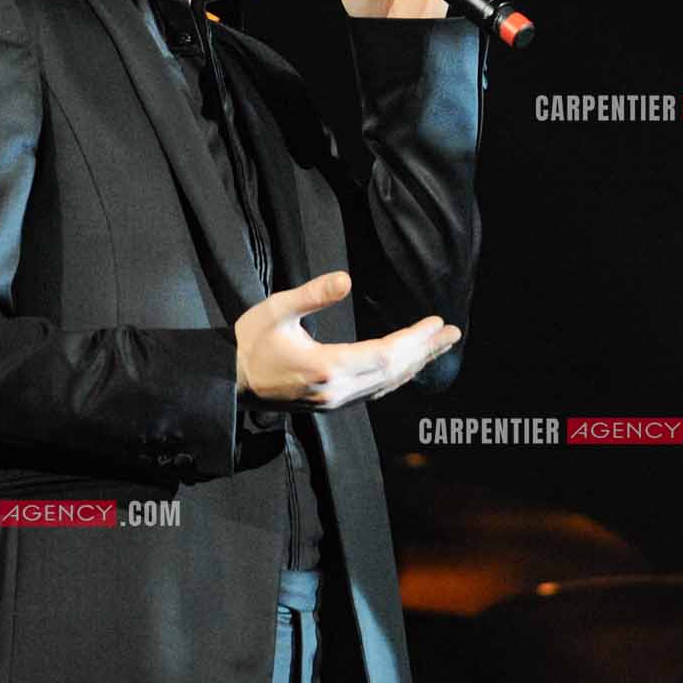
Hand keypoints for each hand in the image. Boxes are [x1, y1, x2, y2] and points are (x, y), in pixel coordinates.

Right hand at [234, 270, 460, 408]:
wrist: (229, 381)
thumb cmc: (251, 341)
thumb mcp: (276, 311)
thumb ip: (312, 295)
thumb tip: (346, 279)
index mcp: (325, 368)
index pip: (383, 355)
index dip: (412, 339)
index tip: (435, 322)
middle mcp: (336, 390)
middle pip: (393, 372)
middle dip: (425, 351)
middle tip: (453, 332)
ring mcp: (335, 401)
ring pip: (387, 384)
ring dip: (417, 364)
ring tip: (442, 345)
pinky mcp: (332, 403)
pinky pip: (375, 391)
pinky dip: (398, 376)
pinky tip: (410, 364)